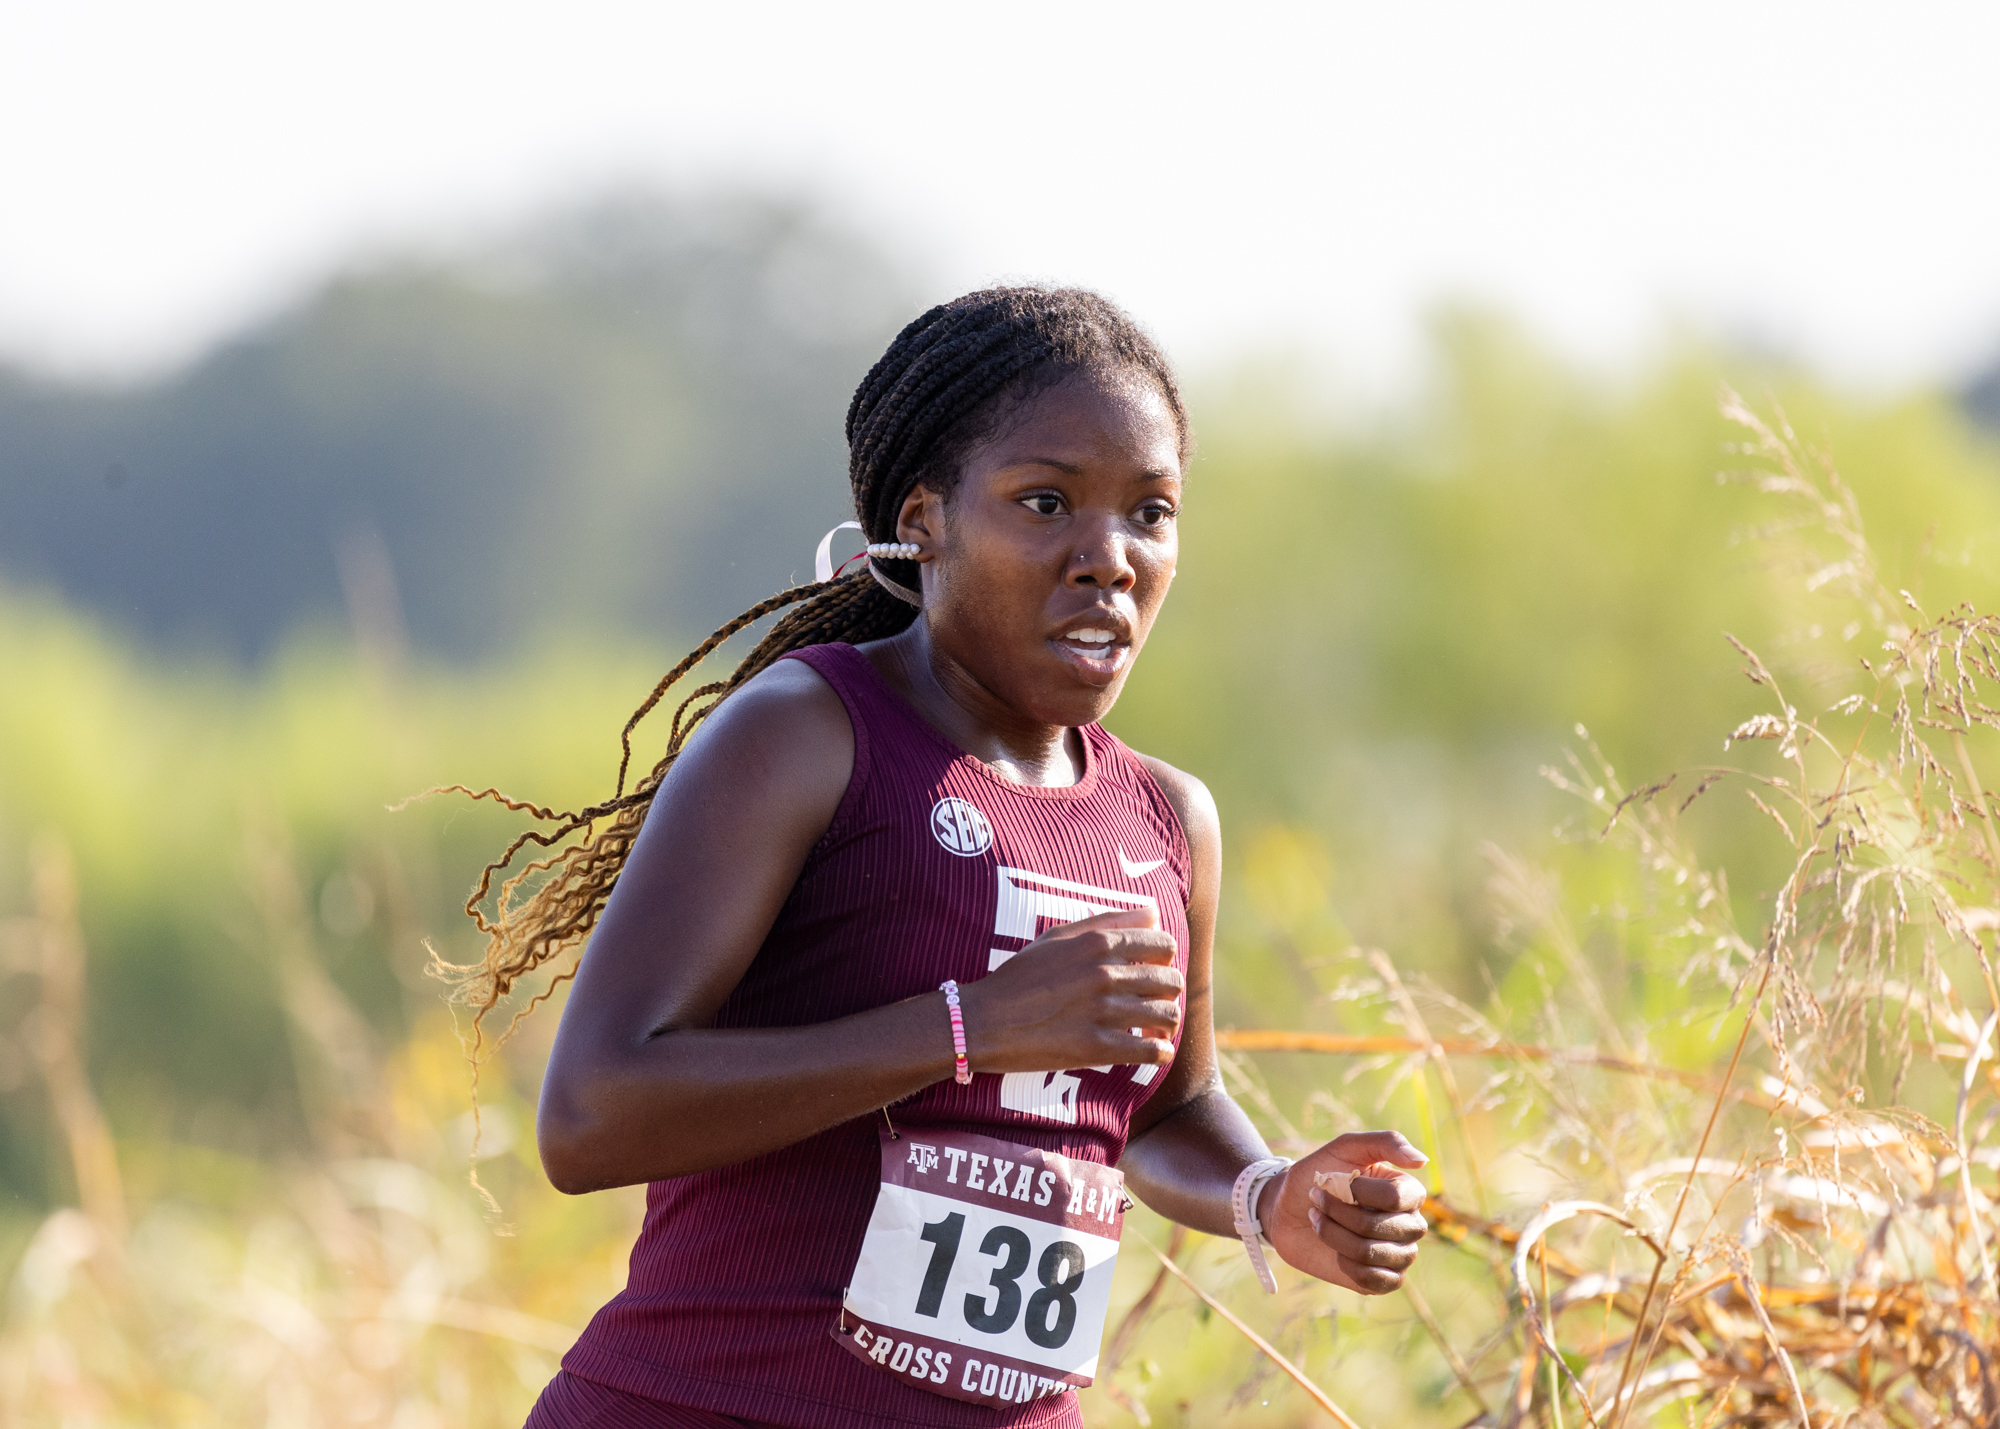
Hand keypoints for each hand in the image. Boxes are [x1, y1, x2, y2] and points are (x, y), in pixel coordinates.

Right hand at [955, 907, 1181, 1073]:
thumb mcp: (1058, 937)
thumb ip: (1108, 921)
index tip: (1154, 969)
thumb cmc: (1019, 977)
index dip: (1165, 959)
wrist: (983, 1021)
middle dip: (1167, 992)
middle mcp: (1105, 973)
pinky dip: (1161, 1052)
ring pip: (1166, 1015)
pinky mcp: (1097, 1048)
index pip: (1163, 944)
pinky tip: (1155, 1051)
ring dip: (1166, 1023)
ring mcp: (1103, 1011)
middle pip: (1170, 980)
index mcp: (1097, 943)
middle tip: (1155, 1001)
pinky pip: (1152, 1051)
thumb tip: (1154, 912)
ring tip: (1155, 1028)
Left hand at [1261, 1130, 1428, 1293]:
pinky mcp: (1383, 1280)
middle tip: (1316, 1201)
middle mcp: (1411, 1225)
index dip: (1358, 1192)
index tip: (1331, 1181)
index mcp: (1408, 1192)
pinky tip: (1334, 1249)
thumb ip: (1386, 1142)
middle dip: (1338, 1213)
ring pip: (1370, 1253)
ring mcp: (1400, 1255)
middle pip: (1380, 1226)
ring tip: (1319, 1220)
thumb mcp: (1345, 1147)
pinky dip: (1343, 1262)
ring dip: (1334, 1235)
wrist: (1285, 1210)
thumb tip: (1423, 1160)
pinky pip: (1371, 1279)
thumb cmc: (1317, 1174)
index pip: (1395, 1197)